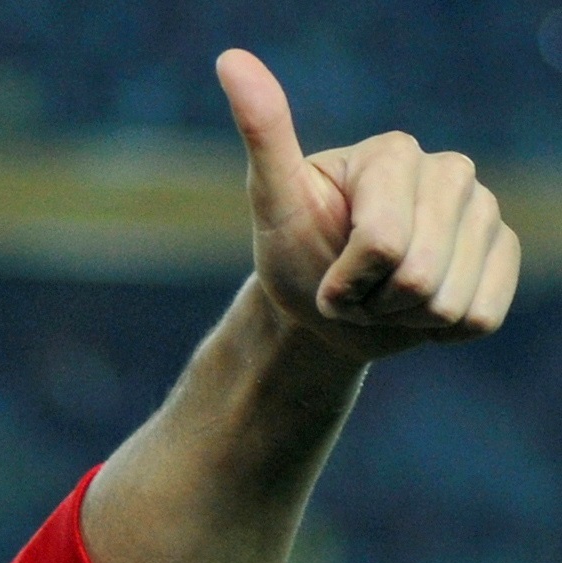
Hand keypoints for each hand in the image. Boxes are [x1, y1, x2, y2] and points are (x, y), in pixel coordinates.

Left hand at [218, 49, 519, 364]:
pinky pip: (481, 316)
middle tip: (353, 288)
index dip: (344, 282)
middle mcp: (450, 172)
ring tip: (382, 296)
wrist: (325, 311)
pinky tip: (418, 309)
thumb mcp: (271, 202)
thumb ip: (263, 133)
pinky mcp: (504, 253)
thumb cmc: (295, 255)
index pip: (381, 245)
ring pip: (450, 303)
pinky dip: (441, 332)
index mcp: (394, 153)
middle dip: (373, 301)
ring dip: (403, 319)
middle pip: (418, 277)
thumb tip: (230, 59)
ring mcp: (485, 212)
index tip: (324, 272)